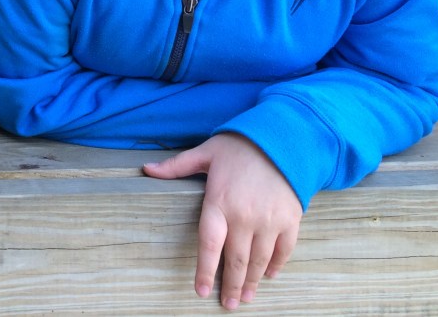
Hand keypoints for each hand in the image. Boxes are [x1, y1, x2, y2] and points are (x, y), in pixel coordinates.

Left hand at [143, 133, 301, 309]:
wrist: (282, 137)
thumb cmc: (239, 146)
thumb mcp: (205, 153)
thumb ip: (176, 167)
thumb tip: (146, 169)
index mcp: (219, 202)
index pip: (209, 245)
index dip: (205, 271)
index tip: (201, 291)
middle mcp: (244, 216)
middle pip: (236, 260)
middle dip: (231, 286)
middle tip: (228, 305)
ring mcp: (270, 220)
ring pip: (259, 260)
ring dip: (252, 282)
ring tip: (246, 297)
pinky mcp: (290, 219)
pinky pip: (284, 250)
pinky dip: (276, 265)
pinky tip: (268, 275)